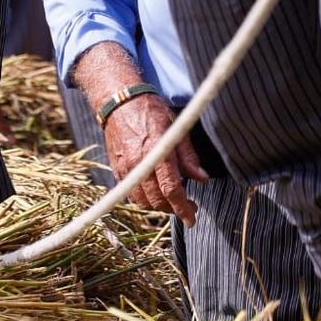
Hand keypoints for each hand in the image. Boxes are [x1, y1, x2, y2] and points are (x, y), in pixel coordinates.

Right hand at [102, 92, 208, 226]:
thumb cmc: (151, 111)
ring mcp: (126, 168)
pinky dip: (144, 198)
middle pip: (157, 200)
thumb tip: (202, 178)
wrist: (120, 101)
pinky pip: (131, 193)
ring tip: (171, 199)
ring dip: (158, 206)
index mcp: (157, 152)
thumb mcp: (176, 127)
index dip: (183, 208)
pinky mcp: (117, 169)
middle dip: (173, 209)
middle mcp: (139, 163)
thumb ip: (188, 156)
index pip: (171, 189)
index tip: (192, 219)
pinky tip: (155, 191)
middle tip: (187, 206)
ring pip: (142, 201)